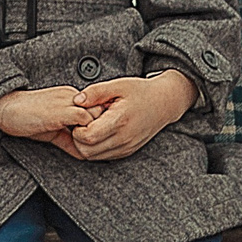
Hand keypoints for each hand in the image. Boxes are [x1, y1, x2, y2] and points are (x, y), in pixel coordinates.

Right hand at [0, 86, 95, 155]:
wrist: (4, 108)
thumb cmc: (23, 118)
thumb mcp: (51, 130)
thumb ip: (68, 139)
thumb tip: (83, 153)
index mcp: (70, 97)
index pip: (97, 109)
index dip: (99, 126)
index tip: (95, 141)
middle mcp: (72, 96)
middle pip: (102, 110)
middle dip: (101, 128)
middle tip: (95, 145)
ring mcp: (68, 102)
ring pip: (97, 114)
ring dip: (95, 132)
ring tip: (87, 146)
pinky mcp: (62, 111)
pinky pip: (86, 120)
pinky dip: (86, 135)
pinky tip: (79, 145)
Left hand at [67, 71, 196, 161]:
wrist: (164, 103)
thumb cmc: (141, 92)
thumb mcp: (118, 85)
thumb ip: (95, 92)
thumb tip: (76, 100)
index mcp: (120, 121)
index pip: (87, 136)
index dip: (77, 128)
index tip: (79, 117)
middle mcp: (124, 139)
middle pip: (86, 151)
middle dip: (77, 138)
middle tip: (81, 123)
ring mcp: (126, 148)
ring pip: (93, 157)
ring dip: (85, 145)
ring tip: (90, 127)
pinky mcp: (127, 152)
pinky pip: (103, 157)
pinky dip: (95, 148)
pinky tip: (98, 133)